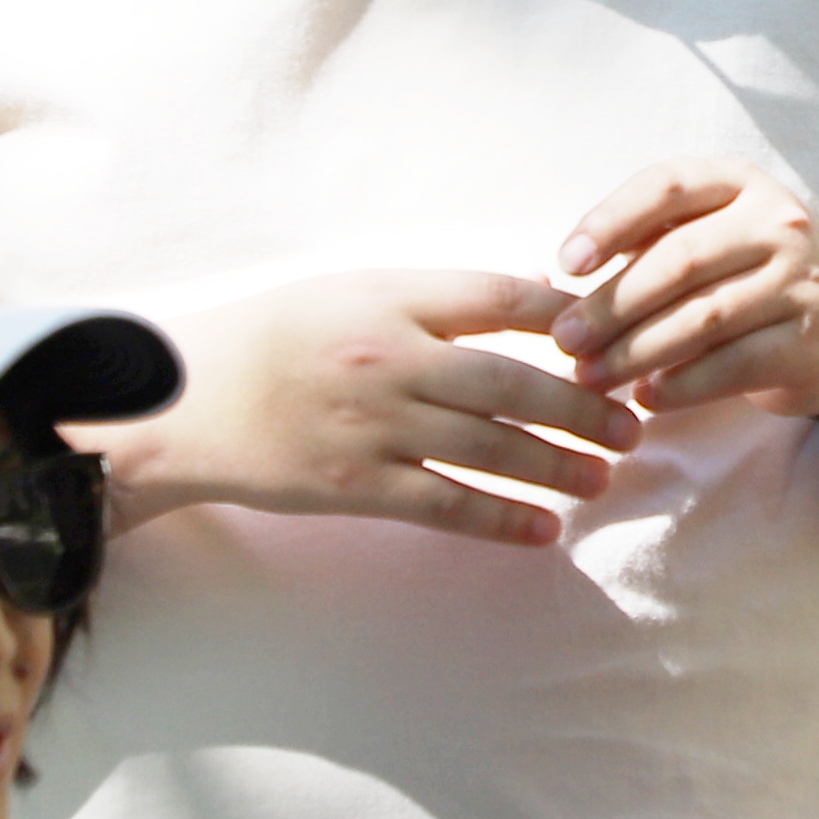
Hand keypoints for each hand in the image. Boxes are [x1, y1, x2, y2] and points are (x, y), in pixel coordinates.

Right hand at [113, 271, 641, 541]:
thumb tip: (531, 297)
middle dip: (584, 407)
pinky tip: (545, 529)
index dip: (567, 320)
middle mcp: (390, 359)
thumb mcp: (350, 290)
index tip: (611, 338)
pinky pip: (449, 506)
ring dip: (558, 466)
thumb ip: (435, 297)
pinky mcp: (359, 486)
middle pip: (513, 383)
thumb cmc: (274, 339)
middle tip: (633, 422)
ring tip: (606, 476)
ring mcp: (376, 427)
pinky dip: (503, 519)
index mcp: (390, 297)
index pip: (502, 299)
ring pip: (491, 449)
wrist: (185, 404)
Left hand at [549, 161, 818, 420]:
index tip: (566, 264)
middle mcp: (777, 222)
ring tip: (592, 377)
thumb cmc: (742, 277)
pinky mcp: (812, 338)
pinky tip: (646, 397)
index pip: (666, 187)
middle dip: (612, 306)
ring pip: (703, 317)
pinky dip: (683, 385)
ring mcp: (800, 279)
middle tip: (565, 341)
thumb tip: (554, 283)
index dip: (610, 223)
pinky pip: (734, 365)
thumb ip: (641, 247)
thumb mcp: (702, 239)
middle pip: (679, 261)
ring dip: (637, 353)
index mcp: (738, 182)